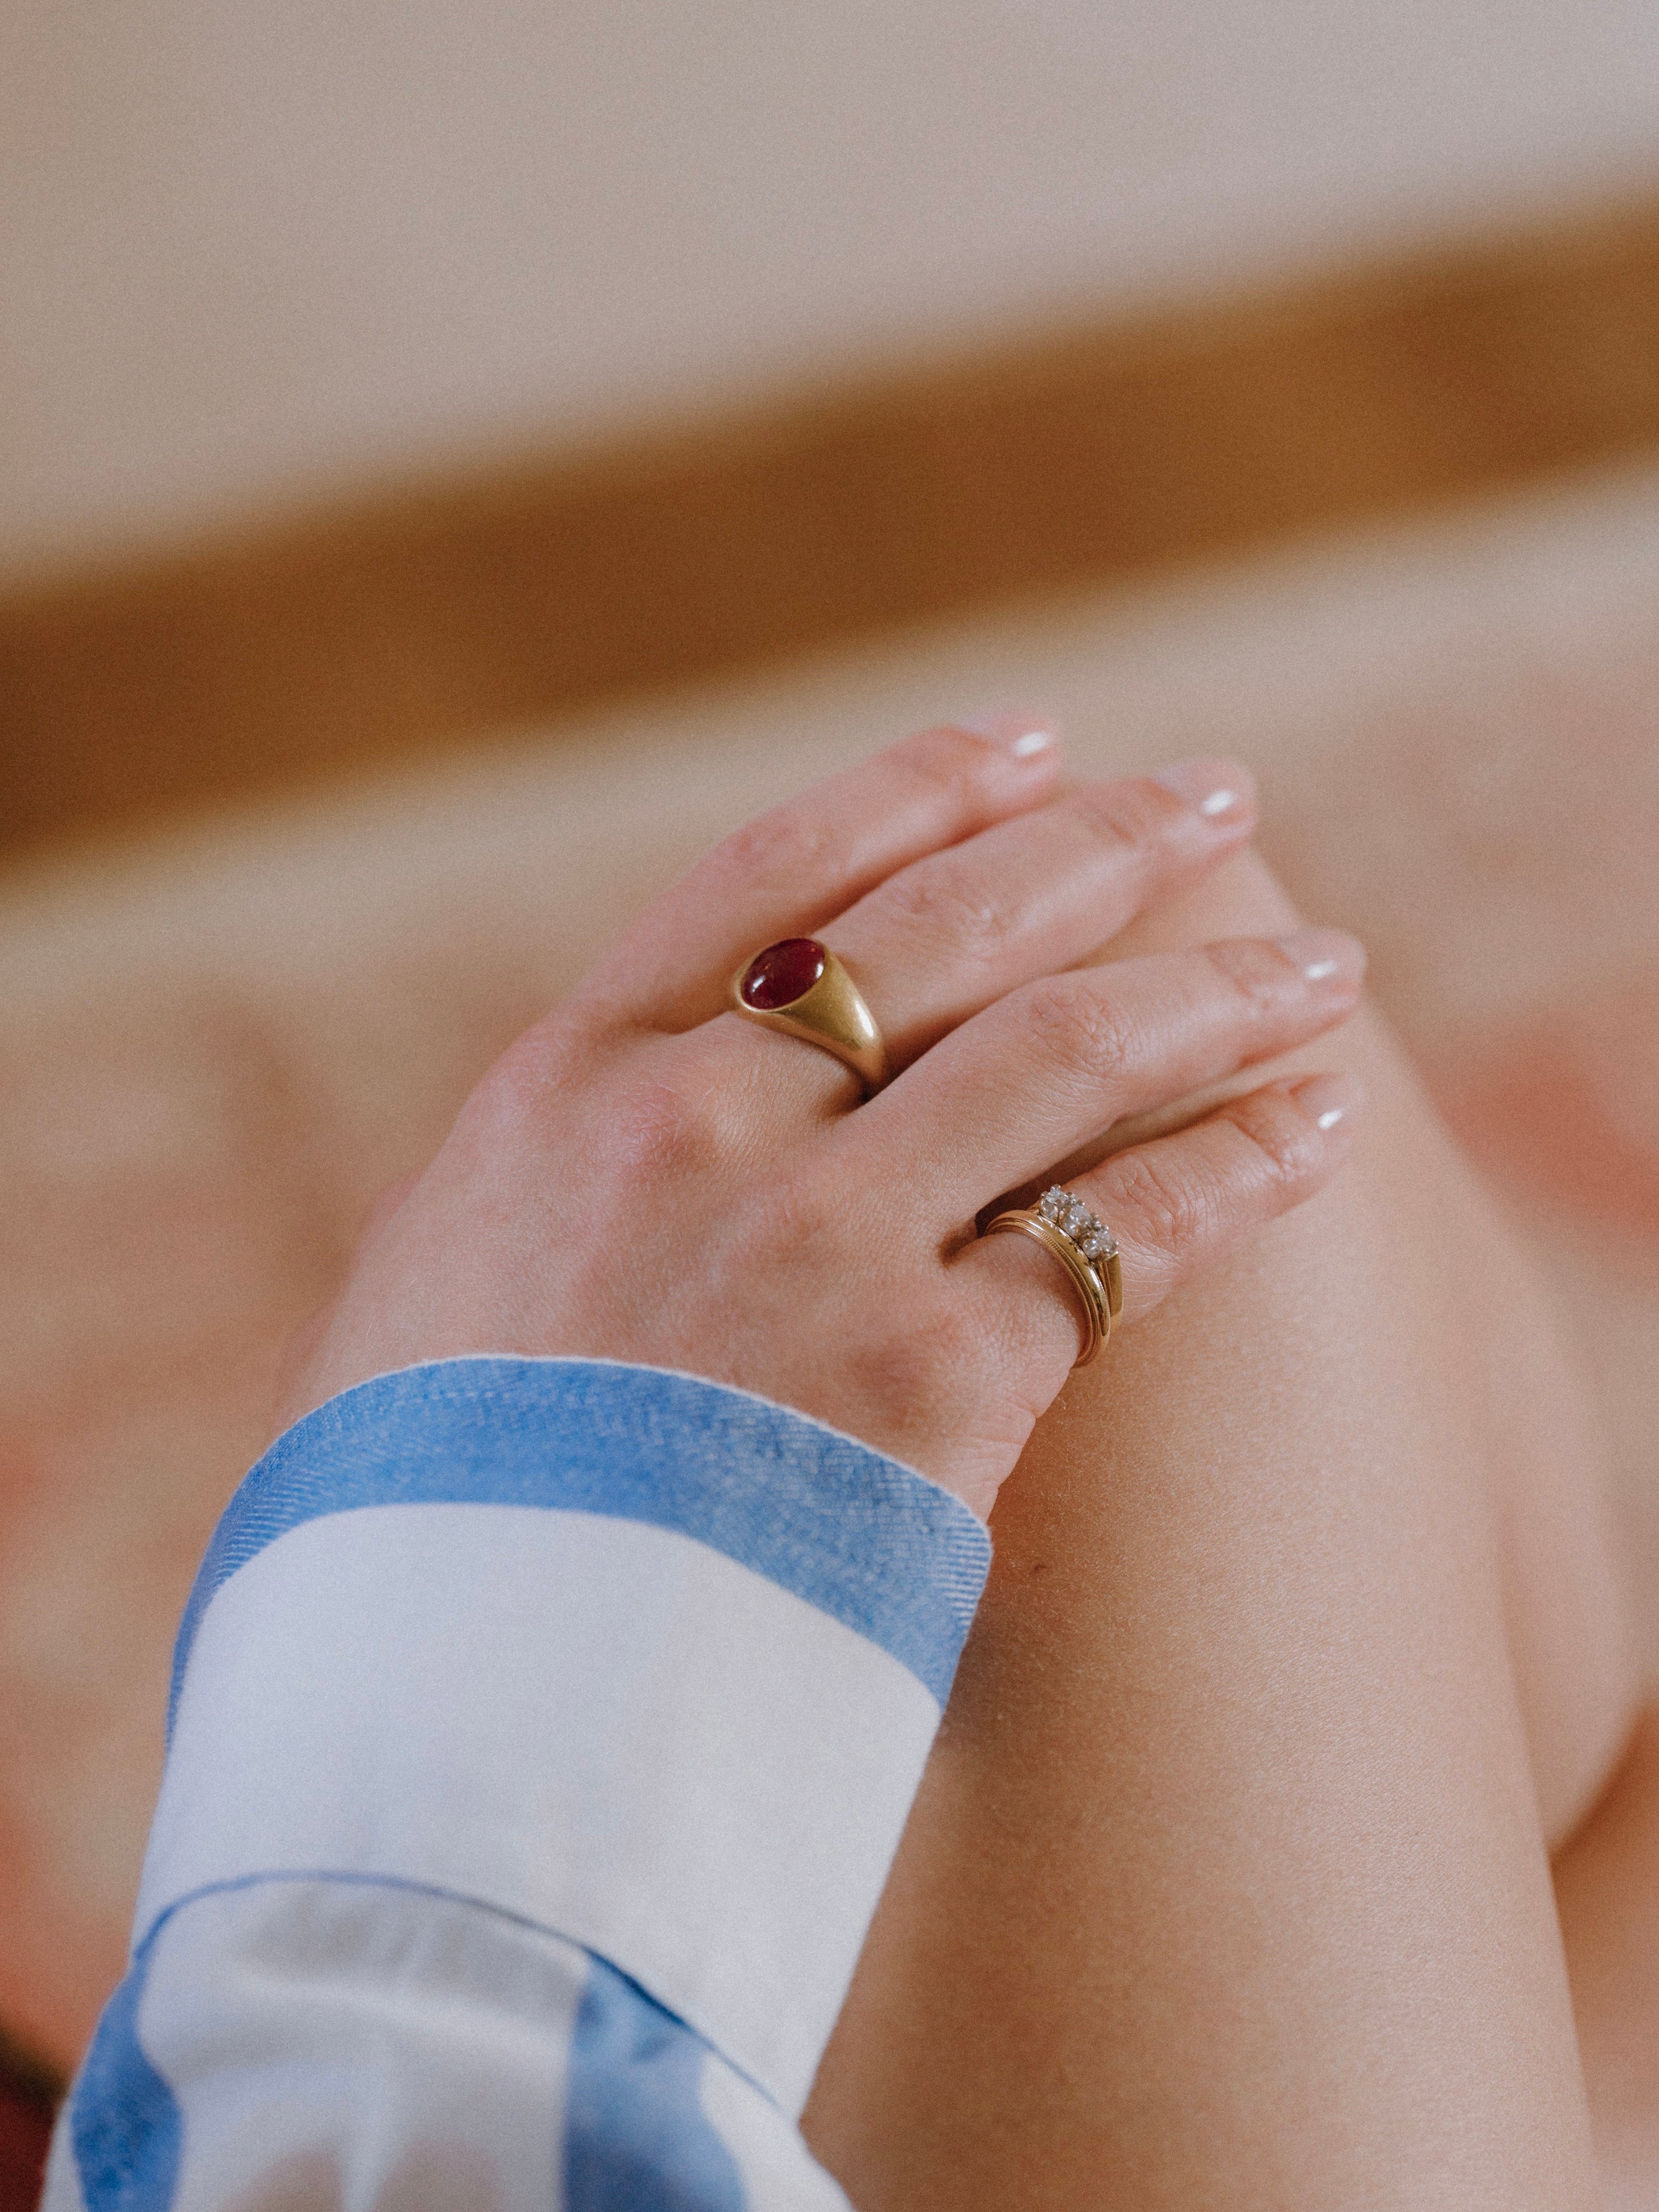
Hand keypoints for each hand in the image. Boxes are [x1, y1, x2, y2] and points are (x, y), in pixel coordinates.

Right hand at [277, 720, 1363, 1518]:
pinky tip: (1316, 1132)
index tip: (1027, 741)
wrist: (457, 1716)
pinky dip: (1238, 1169)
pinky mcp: (930, 1384)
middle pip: (949, 929)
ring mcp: (816, 1245)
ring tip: (1327, 970)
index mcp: (565, 1086)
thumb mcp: (433, 1290)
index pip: (773, 874)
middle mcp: (697, 1127)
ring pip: (1066, 1050)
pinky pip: (1123, 1235)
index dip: (915, 788)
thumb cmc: (426, 1518)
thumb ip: (552, 1180)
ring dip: (1218, 994)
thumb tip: (635, 1125)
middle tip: (1217, 798)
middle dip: (1102, 844)